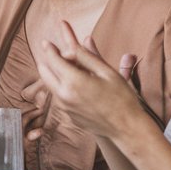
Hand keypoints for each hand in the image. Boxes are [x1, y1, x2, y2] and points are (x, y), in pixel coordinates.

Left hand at [34, 21, 147, 141]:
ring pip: (50, 84)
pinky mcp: (67, 115)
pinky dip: (62, 86)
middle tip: (59, 54)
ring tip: (73, 69)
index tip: (47, 42)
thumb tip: (73, 43)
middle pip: (44, 71)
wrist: (126, 128)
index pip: (53, 59)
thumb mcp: (106, 71)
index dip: (49, 48)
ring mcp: (64, 107)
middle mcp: (63, 95)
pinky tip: (79, 85)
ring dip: (55, 73)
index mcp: (74, 81)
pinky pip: (58, 96)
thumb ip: (87, 56)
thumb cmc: (121, 98)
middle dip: (48, 60)